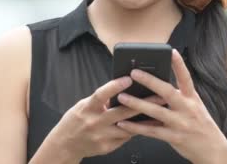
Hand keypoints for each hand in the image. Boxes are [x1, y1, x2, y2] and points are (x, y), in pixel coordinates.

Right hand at [46, 76, 165, 159]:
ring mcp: (101, 137)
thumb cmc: (76, 120)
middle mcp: (94, 123)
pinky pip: (125, 137)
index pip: (102, 95)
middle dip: (143, 103)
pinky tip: (148, 125)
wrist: (65, 145)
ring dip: (145, 120)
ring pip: (128, 127)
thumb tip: (122, 88)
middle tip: (160, 96)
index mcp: (87, 108)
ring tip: (161, 112)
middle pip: (122, 113)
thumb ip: (101, 99)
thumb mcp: (84, 105)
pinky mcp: (107, 147)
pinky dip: (135, 130)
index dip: (115, 86)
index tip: (129, 79)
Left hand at [116, 50, 226, 162]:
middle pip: (167, 92)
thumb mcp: (195, 106)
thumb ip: (180, 96)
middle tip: (134, 73)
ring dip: (137, 104)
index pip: (186, 78)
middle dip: (150, 81)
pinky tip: (123, 123)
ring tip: (122, 97)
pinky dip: (136, 127)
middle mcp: (187, 108)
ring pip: (156, 111)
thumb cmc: (200, 125)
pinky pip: (151, 131)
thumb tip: (159, 86)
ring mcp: (180, 123)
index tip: (171, 51)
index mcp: (193, 98)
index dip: (179, 64)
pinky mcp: (174, 137)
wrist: (212, 149)